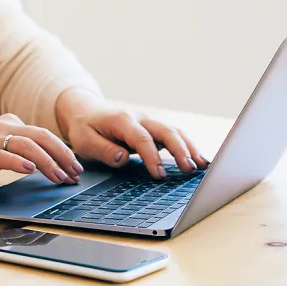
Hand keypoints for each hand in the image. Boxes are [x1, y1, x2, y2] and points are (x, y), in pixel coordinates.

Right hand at [0, 113, 84, 186]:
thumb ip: (14, 145)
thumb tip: (40, 161)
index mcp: (8, 123)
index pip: (43, 134)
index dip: (62, 150)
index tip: (74, 167)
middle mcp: (2, 127)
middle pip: (41, 136)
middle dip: (63, 155)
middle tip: (75, 173)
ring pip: (27, 146)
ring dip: (47, 162)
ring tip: (59, 177)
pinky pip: (3, 156)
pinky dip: (19, 162)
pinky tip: (30, 171)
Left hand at [55, 87, 209, 178]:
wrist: (84, 111)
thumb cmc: (84, 128)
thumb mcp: (84, 141)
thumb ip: (103, 150)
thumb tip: (123, 158)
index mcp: (122, 121)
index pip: (142, 139)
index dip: (152, 157)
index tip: (159, 175)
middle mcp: (139, 119)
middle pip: (166, 131)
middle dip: (180, 150)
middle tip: (190, 169)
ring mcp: (148, 123)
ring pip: (174, 132)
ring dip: (189, 147)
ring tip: (202, 166)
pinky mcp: (153, 130)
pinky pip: (173, 136)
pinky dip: (187, 146)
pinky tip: (198, 160)